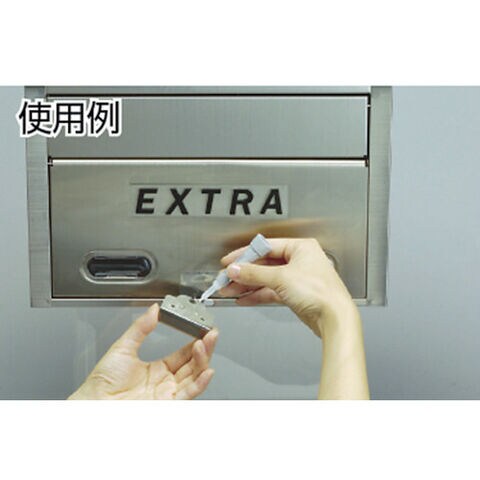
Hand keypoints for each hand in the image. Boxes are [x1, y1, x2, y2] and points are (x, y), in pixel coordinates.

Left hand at [69, 303, 218, 399]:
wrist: (92, 403)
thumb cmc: (102, 382)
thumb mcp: (123, 347)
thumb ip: (141, 328)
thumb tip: (154, 310)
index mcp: (157, 369)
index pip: (183, 354)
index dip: (195, 341)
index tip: (202, 329)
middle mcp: (166, 382)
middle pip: (193, 364)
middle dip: (205, 347)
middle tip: (210, 333)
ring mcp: (168, 394)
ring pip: (195, 376)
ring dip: (204, 360)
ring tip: (206, 343)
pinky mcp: (167, 404)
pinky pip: (189, 394)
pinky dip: (201, 383)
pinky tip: (207, 371)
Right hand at [220, 238, 368, 398]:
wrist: (334, 318)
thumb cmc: (321, 293)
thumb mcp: (281, 278)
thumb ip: (254, 273)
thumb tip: (236, 269)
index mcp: (301, 247)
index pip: (266, 247)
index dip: (245, 255)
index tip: (230, 261)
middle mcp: (300, 260)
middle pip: (264, 263)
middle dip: (244, 272)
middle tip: (227, 278)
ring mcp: (297, 277)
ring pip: (266, 278)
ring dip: (247, 284)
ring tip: (229, 289)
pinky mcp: (295, 294)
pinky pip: (271, 291)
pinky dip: (256, 294)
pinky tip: (243, 297)